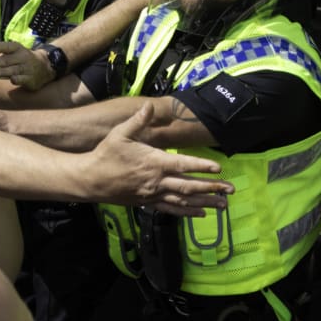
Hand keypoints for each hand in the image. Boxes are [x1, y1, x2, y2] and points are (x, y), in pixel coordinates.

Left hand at [0, 40, 56, 89]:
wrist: (44, 67)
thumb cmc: (18, 59)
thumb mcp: (4, 53)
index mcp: (16, 48)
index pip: (8, 46)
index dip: (1, 46)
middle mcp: (22, 57)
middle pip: (8, 60)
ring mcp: (27, 69)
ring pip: (15, 70)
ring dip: (5, 71)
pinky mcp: (30, 79)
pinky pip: (24, 79)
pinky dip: (19, 80)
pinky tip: (13, 80)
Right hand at [89, 104, 233, 216]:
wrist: (90, 180)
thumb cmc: (106, 154)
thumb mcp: (120, 133)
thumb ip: (138, 121)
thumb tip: (150, 107)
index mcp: (153, 162)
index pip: (183, 164)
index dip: (201, 166)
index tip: (218, 168)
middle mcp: (157, 181)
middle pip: (189, 186)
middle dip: (212, 189)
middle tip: (230, 191)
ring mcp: (153, 194)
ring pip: (184, 201)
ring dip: (205, 203)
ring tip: (223, 206)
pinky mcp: (147, 203)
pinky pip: (171, 209)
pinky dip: (187, 212)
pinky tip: (201, 214)